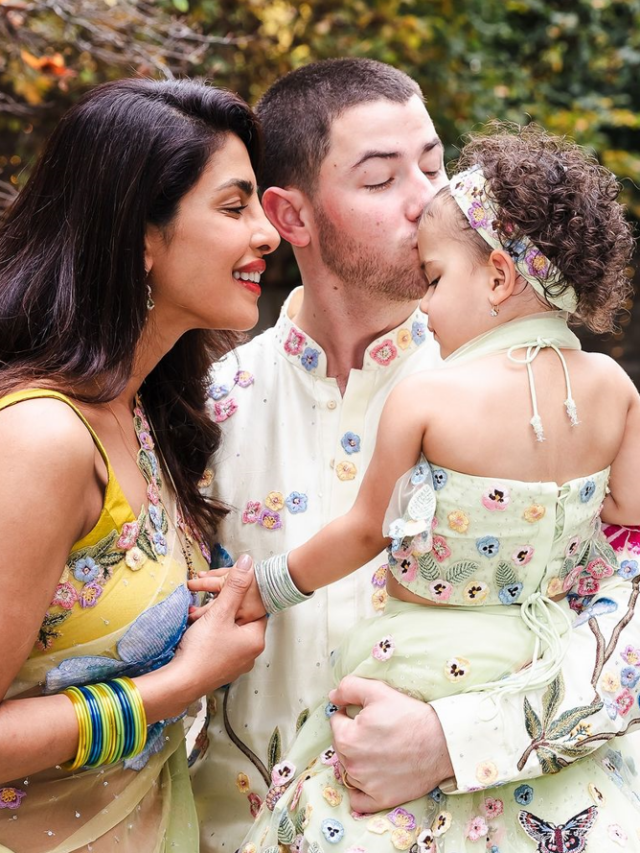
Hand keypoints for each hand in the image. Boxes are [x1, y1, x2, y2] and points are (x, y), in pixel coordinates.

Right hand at [173, 555, 265, 694]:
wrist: (179, 683)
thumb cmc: (202, 649)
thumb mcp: (220, 613)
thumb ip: (235, 586)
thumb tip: (249, 562)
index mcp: (256, 640)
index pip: (256, 609)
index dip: (242, 596)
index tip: (227, 589)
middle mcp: (250, 654)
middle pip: (241, 621)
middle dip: (224, 608)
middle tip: (209, 600)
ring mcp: (235, 665)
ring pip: (228, 633)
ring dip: (214, 621)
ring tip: (197, 614)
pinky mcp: (220, 670)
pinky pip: (219, 645)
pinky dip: (209, 635)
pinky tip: (195, 630)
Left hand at [328, 676, 454, 812]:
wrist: (441, 742)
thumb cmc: (409, 716)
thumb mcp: (378, 691)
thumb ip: (348, 688)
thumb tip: (332, 697)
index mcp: (346, 738)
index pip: (337, 721)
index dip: (350, 714)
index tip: (368, 714)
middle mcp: (352, 765)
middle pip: (342, 745)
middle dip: (353, 736)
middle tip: (376, 730)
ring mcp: (366, 785)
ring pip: (350, 769)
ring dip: (358, 759)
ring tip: (381, 749)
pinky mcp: (380, 799)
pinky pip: (358, 799)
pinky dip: (360, 790)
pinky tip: (370, 778)